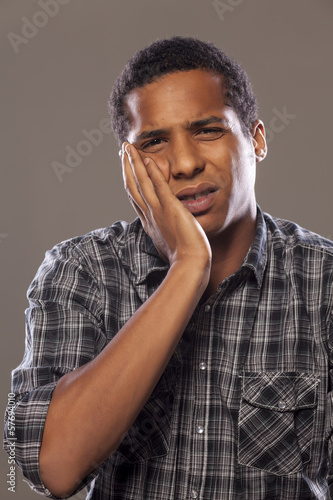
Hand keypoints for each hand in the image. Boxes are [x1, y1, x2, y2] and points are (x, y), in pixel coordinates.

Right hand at [121, 142, 211, 269]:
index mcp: (149, 222)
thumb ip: (166, 233)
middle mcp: (149, 215)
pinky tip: (148, 158)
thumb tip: (166, 234)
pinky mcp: (171, 209)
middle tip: (123, 151)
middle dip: (127, 166)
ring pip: (141, 183)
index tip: (127, 167)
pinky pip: (159, 186)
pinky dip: (152, 172)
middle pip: (132, 186)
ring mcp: (158, 211)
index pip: (135, 196)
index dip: (129, 180)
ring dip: (134, 163)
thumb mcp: (169, 244)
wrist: (190, 265)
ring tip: (128, 147)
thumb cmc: (183, 259)